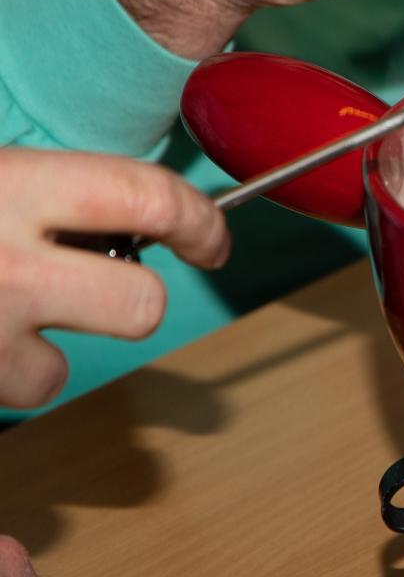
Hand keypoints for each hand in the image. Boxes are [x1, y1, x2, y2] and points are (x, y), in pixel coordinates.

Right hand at [0, 149, 229, 407]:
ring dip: (53, 347)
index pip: (151, 200)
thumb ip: (56, 190)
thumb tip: (140, 215)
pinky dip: (15, 371)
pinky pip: (29, 391)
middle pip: (141, 304)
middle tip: (113, 284)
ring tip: (11, 312)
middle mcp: (6, 259)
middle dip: (137, 299)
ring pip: (68, 369)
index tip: (210, 241)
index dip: (200, 224)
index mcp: (17, 185)